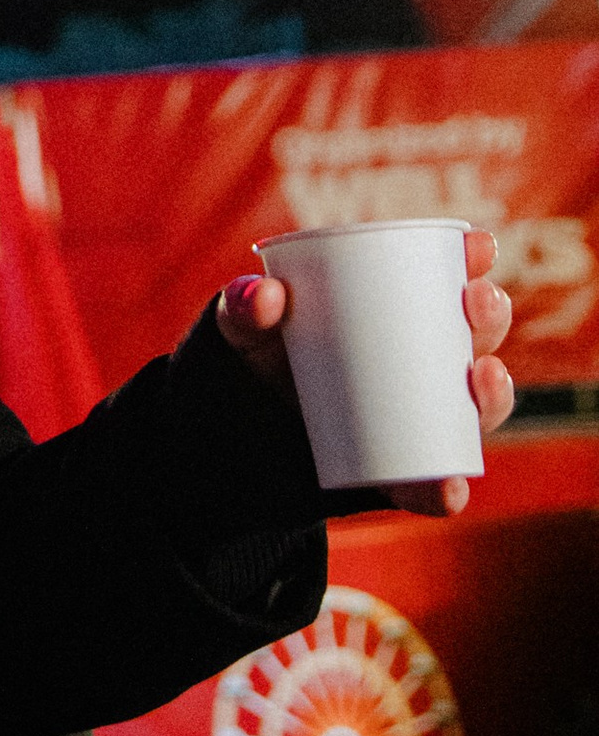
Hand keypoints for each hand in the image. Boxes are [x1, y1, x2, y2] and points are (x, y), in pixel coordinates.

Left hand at [217, 228, 513, 512]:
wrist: (241, 431)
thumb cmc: (259, 356)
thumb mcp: (246, 326)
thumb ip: (246, 307)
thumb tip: (269, 296)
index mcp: (398, 308)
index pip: (448, 275)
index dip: (473, 257)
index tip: (479, 245)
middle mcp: (427, 358)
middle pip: (478, 332)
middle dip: (490, 313)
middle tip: (475, 302)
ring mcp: (425, 416)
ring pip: (478, 404)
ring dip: (494, 393)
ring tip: (481, 375)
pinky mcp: (408, 473)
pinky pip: (437, 484)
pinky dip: (446, 490)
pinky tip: (449, 489)